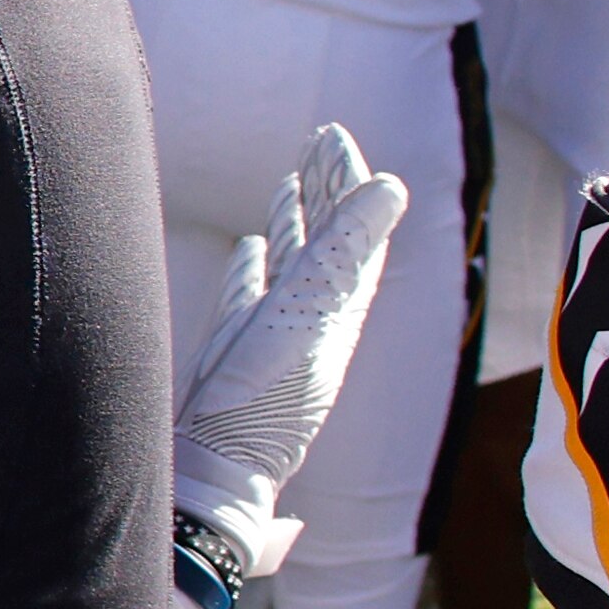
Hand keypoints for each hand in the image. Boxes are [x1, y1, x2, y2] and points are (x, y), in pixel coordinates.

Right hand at [172, 124, 407, 580]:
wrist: (217, 472)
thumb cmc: (264, 400)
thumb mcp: (308, 316)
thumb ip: (345, 249)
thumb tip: (391, 185)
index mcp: (338, 311)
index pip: (353, 232)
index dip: (347, 183)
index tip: (334, 136)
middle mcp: (313, 320)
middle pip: (327, 241)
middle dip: (326, 189)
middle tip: (321, 139)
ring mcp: (276, 337)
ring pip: (292, 264)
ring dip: (296, 219)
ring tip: (293, 181)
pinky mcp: (240, 352)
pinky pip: (254, 295)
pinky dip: (257, 264)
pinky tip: (253, 245)